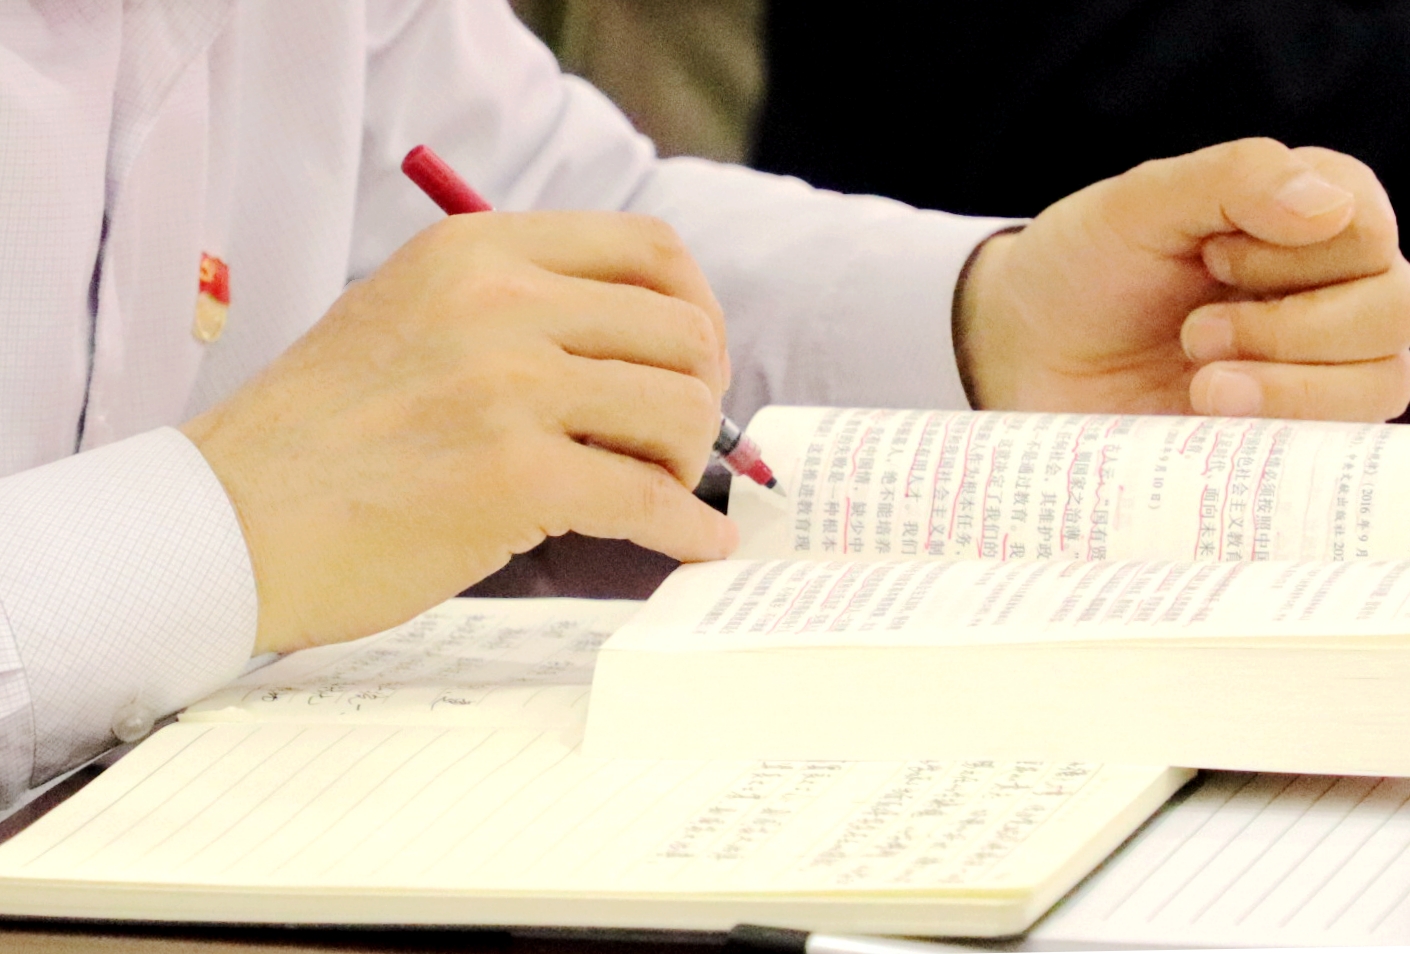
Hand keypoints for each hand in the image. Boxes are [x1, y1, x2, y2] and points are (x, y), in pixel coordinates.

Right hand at [181, 212, 737, 654]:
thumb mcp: (411, 315)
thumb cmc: (321, 434)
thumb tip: (639, 352)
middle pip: (683, 331)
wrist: (227, 520)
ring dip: (688, 461)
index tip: (692, 363)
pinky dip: (686, 530)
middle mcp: (500, 300)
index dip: (696, 310)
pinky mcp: (513, 476)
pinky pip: (649, 499)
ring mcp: (507, 385)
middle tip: (680, 442)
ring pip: (680, 409)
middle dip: (701, 394)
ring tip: (659, 490)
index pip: (649, 249)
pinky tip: (692, 548)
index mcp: (478, 250)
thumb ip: (514, 309)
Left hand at [957, 138, 1409, 420]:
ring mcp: (1313, 366)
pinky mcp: (1281, 431)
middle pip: (1395, 312)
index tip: (1211, 256)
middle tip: (1195, 333)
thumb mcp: (1137, 204)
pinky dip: (1277, 434)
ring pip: (1382, 382)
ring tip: (1200, 382)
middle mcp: (1329, 290)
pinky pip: (1333, 448)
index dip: (1296, 252)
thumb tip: (1330, 207)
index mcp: (1307, 217)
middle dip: (1296, 327)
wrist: (1023, 354)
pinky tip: (1210, 421)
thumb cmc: (1083, 266)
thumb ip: (1232, 180)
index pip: (1369, 230)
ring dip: (1289, 385)